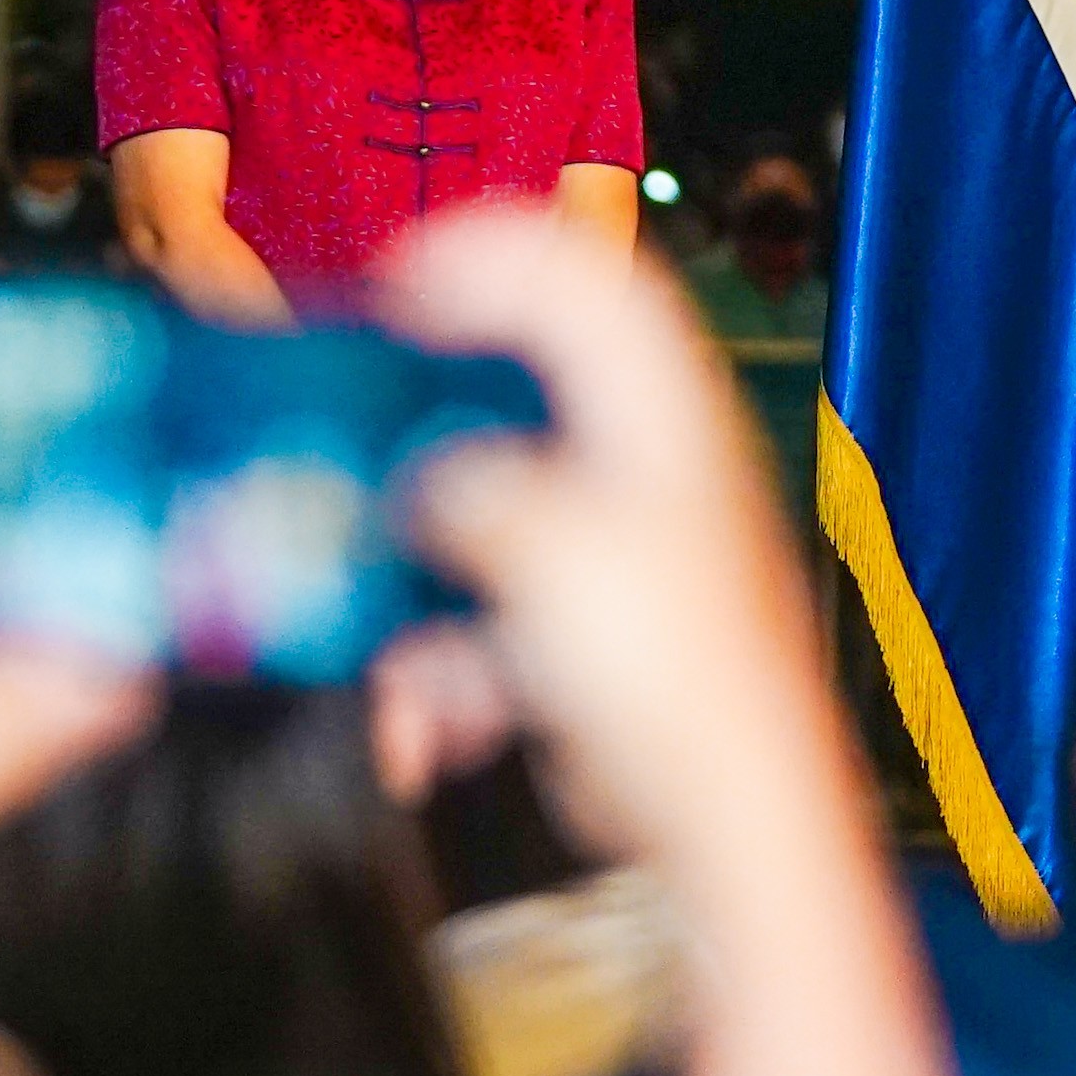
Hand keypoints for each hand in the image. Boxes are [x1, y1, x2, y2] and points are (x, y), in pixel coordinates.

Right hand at [378, 208, 854, 912]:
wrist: (730, 817)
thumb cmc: (673, 671)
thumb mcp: (547, 550)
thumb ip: (470, 492)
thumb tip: (428, 488)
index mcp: (664, 419)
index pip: (591, 284)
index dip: (494, 258)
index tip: (397, 284)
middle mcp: (654, 473)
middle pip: (523, 405)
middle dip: (423, 432)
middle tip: (346, 438)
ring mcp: (627, 558)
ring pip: (491, 528)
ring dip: (421, 586)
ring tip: (388, 649)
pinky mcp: (599, 641)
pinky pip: (495, 627)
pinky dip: (449, 674)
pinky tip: (427, 731)